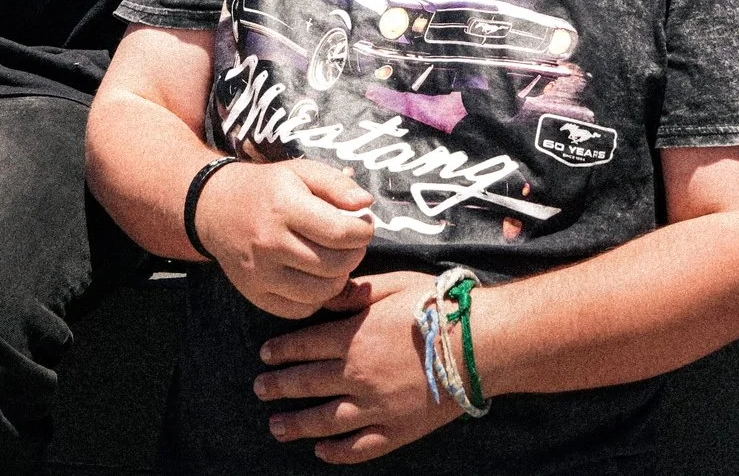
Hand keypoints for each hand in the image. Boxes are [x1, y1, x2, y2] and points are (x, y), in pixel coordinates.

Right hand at [197, 159, 376, 319]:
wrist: (215, 209)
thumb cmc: (267, 188)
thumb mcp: (301, 172)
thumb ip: (336, 184)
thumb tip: (365, 203)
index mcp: (283, 207)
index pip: (340, 232)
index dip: (363, 231)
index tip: (363, 224)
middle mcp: (269, 242)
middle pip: (335, 264)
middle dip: (355, 253)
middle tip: (351, 242)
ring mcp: (260, 272)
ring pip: (321, 291)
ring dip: (339, 277)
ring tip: (335, 259)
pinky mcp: (255, 294)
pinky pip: (301, 309)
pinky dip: (317, 297)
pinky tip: (315, 276)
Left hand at [255, 271, 462, 463]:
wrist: (478, 342)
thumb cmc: (439, 306)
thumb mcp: (394, 284)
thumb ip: (356, 292)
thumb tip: (327, 297)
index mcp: (354, 338)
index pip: (304, 346)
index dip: (280, 351)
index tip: (265, 355)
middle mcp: (357, 375)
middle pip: (306, 384)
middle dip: (278, 387)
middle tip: (260, 389)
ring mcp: (375, 407)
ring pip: (324, 421)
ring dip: (296, 424)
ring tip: (277, 426)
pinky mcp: (397, 430)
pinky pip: (359, 448)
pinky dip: (336, 453)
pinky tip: (321, 452)